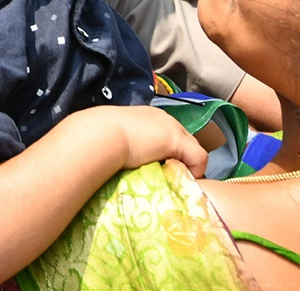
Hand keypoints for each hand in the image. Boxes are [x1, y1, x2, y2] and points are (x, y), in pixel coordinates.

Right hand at [80, 105, 208, 177]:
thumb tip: (118, 161)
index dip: (170, 154)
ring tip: (176, 183)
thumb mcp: (114, 140)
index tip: (161, 170)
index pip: (169, 135)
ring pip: (193, 150)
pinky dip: (195, 172)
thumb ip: (123, 145)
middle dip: (182, 160)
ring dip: (187, 167)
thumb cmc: (101, 138)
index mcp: (149, 117)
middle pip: (186, 142)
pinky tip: (181, 182)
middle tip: (171, 179)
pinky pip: (199, 159)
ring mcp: (172, 128)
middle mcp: (164, 119)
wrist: (101, 134)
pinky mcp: (177, 141)